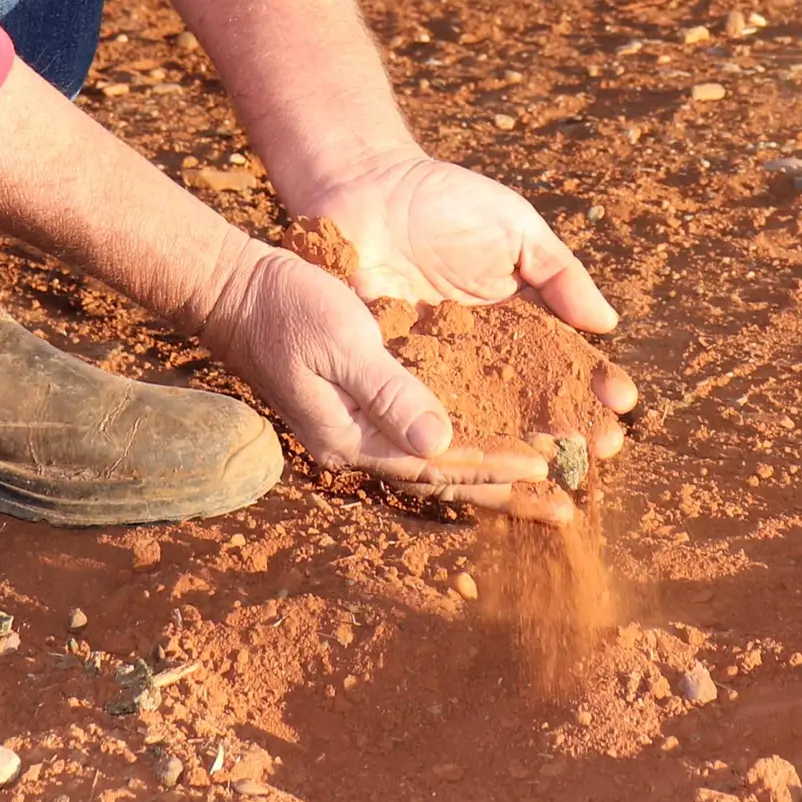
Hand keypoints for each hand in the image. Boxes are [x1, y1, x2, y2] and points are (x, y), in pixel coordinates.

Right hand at [193, 241, 551, 500]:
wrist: (237, 293)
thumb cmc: (287, 308)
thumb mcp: (342, 342)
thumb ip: (389, 392)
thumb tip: (439, 442)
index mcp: (350, 438)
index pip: (435, 466)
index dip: (492, 467)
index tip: (545, 469)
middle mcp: (356, 446)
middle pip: (442, 479)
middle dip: (504, 492)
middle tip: (564, 508)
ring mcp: (357, 432)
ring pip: (437, 464)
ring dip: (491, 476)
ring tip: (546, 492)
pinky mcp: (362, 410)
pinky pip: (424, 439)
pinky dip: (465, 447)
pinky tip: (499, 447)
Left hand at [296, 151, 639, 517]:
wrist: (367, 187)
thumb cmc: (445, 200)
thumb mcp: (515, 228)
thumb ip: (559, 273)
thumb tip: (606, 324)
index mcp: (518, 317)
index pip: (563, 357)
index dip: (594, 381)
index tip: (622, 403)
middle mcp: (483, 352)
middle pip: (534, 396)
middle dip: (572, 423)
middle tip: (603, 448)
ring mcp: (439, 365)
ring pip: (485, 413)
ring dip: (520, 443)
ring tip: (554, 466)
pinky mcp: (393, 371)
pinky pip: (424, 408)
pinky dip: (449, 434)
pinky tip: (479, 457)